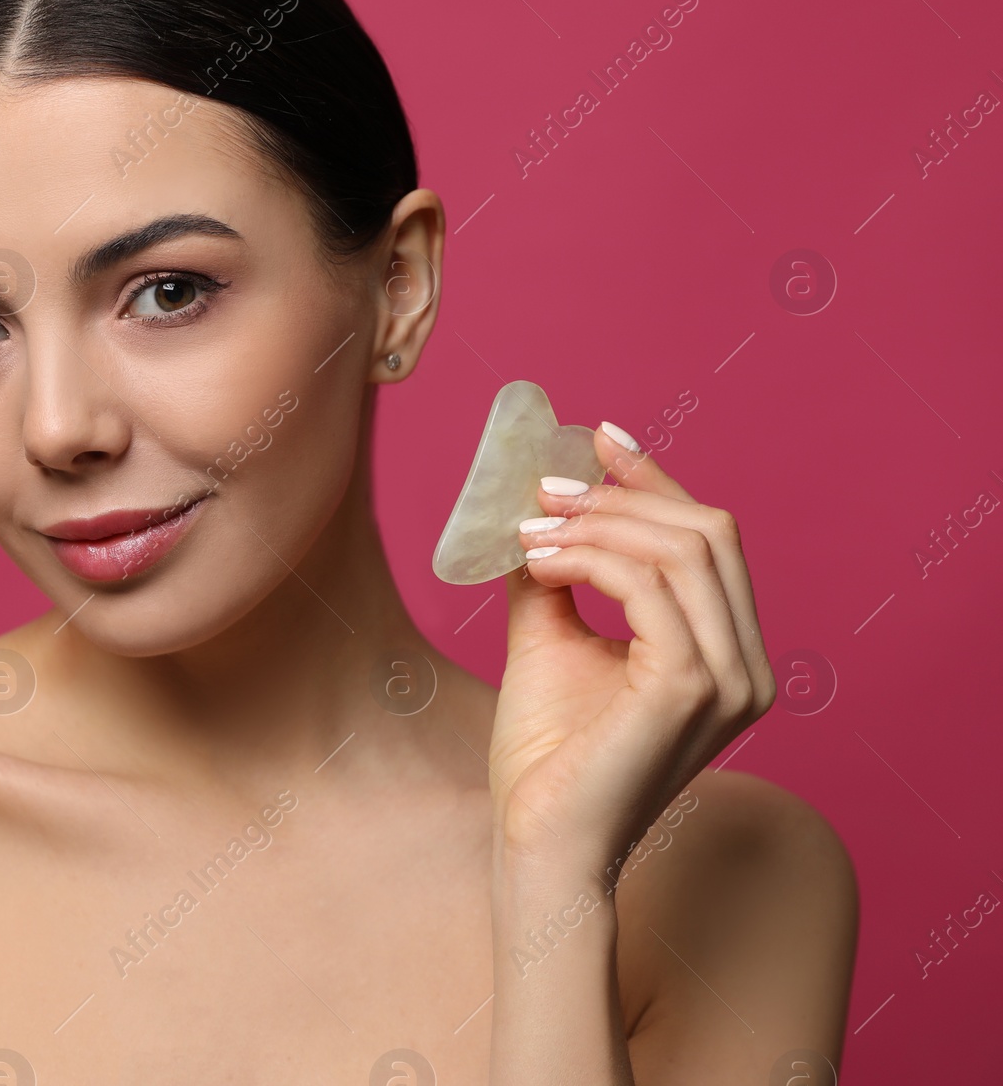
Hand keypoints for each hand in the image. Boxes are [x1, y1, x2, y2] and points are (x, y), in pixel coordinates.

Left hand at [485, 425, 775, 870]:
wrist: (537, 840)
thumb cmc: (547, 756)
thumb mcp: (551, 640)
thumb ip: (557, 574)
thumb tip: (535, 506)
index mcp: (727, 653)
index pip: (709, 540)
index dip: (656, 478)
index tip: (597, 436)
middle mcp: (747, 666)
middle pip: (708, 531)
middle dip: (622, 495)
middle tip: (544, 490)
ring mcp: (730, 680)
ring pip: (684, 549)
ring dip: (598, 524)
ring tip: (529, 529)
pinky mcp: (691, 689)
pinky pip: (651, 586)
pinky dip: (591, 558)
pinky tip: (539, 563)